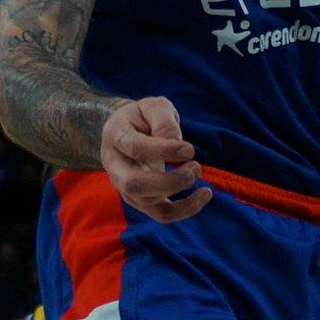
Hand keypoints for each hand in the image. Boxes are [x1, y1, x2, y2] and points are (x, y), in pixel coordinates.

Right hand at [102, 95, 208, 221]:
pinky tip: (205, 194)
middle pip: (134, 185)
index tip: (189, 149)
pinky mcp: (141, 200)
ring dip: (180, 189)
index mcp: (115, 136)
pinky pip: (162, 214)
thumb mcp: (152, 106)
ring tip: (196, 169)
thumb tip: (177, 143)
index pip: (135, 148)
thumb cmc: (141, 117)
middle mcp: (114, 166)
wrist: (126, 133)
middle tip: (194, 167)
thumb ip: (163, 121)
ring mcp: (125, 187)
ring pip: (149, 202)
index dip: (164, 150)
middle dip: (169, 181)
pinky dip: (186, 209)